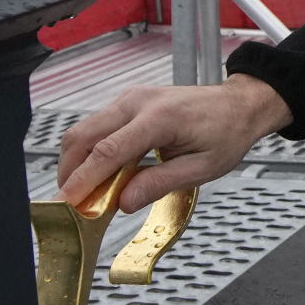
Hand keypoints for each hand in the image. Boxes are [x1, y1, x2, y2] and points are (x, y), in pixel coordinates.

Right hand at [57, 75, 291, 211]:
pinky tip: (99, 176)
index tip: (66, 203)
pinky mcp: (127, 103)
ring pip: (84, 130)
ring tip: (84, 195)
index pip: (107, 151)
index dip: (83, 179)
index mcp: (159, 118)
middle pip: (83, 137)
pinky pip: (97, 128)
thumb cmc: (227, 132)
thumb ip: (160, 183)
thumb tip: (124, 203)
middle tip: (69, 205)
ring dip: (76, 163)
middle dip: (69, 172)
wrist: (238, 105)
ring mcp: (129, 99)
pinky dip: (89, 153)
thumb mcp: (202, 168)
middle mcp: (137, 102)